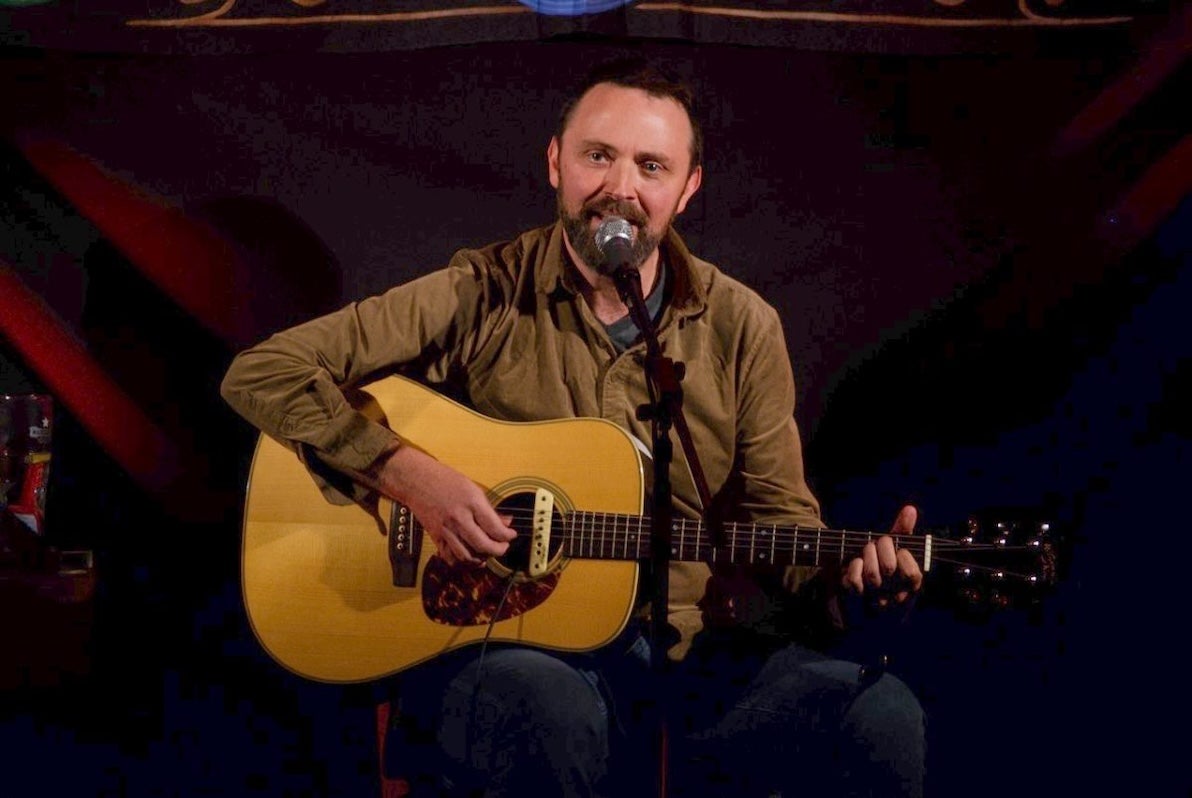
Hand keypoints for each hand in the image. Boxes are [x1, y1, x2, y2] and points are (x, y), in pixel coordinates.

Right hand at [369, 445, 515, 565]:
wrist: (416, 480)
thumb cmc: (445, 480)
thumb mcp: (473, 488)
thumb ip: (489, 508)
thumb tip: (506, 522)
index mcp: (471, 503)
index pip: (495, 528)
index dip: (507, 536)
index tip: (511, 535)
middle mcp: (459, 518)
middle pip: (483, 545)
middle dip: (498, 550)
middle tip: (502, 547)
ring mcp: (446, 530)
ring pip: (467, 556)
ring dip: (481, 559)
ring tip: (487, 554)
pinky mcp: (435, 537)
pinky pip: (450, 557)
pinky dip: (461, 562)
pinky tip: (469, 556)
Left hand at [842, 504, 922, 606]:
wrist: (860, 573)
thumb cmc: (885, 557)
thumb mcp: (896, 543)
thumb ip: (903, 528)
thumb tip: (910, 509)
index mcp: (909, 582)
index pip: (912, 574)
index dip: (904, 557)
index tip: (900, 549)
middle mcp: (894, 592)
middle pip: (889, 568)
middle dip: (883, 548)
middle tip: (879, 543)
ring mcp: (875, 595)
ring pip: (872, 575)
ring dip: (868, 554)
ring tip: (868, 550)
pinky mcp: (857, 594)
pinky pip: (855, 581)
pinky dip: (855, 566)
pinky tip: (857, 561)